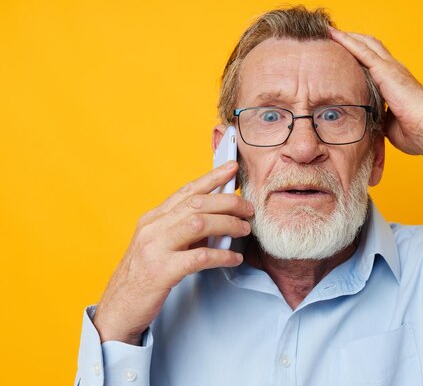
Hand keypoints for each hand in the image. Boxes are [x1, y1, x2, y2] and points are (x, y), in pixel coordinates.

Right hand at [93, 161, 252, 344]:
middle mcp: (152, 228)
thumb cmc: (144, 277)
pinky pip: (200, 257)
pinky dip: (222, 256)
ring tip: (245, 229)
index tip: (232, 167)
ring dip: (228, 224)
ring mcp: (155, 248)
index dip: (212, 177)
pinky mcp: (162, 271)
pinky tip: (234, 258)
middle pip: (197, 204)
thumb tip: (220, 219)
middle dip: (228, 202)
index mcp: (152, 219)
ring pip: (199, 224)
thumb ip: (184, 231)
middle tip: (249, 208)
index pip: (186, 191)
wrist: (118, 310)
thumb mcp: (160, 246)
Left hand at [329, 27, 422, 155]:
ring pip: (365, 44)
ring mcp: (390, 68)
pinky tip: (334, 35)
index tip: (343, 53)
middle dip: (352, 40)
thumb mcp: (390, 123)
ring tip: (329, 32)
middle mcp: (394, 70)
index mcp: (396, 82)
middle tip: (332, 36)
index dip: (359, 55)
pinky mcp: (385, 70)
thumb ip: (378, 117)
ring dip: (347, 37)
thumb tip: (367, 121)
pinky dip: (347, 41)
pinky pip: (362, 51)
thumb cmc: (415, 132)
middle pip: (370, 47)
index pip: (375, 63)